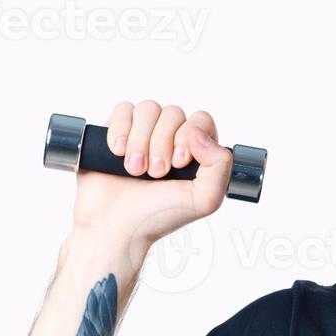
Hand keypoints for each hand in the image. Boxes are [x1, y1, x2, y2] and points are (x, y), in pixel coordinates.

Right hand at [71, 100, 233, 248]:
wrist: (114, 226)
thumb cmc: (158, 216)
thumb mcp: (205, 199)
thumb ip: (220, 166)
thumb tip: (200, 133)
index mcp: (197, 152)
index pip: (201, 120)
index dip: (189, 136)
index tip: (179, 163)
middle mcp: (171, 139)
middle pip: (173, 113)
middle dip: (161, 143)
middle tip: (155, 173)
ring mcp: (143, 134)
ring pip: (148, 109)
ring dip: (140, 141)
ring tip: (134, 170)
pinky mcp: (117, 132)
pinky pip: (123, 109)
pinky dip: (120, 130)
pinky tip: (117, 153)